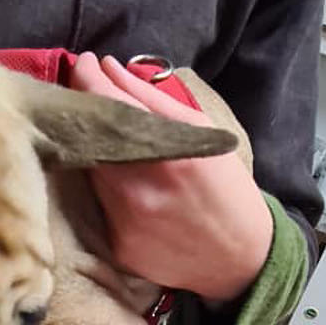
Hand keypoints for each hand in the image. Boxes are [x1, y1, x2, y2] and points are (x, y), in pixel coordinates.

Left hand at [70, 54, 272, 302]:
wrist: (241, 260)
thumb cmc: (226, 190)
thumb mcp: (203, 134)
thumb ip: (153, 100)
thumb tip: (109, 68)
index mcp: (167, 155)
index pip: (109, 106)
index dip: (88, 79)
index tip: (84, 64)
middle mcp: (140, 191)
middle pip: (92, 141)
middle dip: (90, 117)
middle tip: (93, 101)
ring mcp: (126, 222)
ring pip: (93, 174)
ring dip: (99, 155)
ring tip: (118, 149)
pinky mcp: (120, 246)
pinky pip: (102, 207)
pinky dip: (110, 193)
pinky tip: (131, 190)